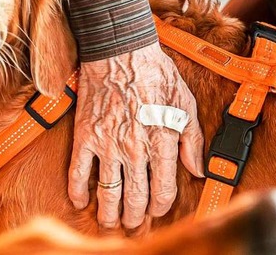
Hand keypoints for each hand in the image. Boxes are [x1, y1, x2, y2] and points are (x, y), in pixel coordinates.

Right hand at [68, 42, 203, 228]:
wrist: (120, 52)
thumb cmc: (154, 74)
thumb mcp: (185, 104)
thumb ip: (193, 140)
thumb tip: (197, 169)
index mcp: (161, 142)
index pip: (162, 191)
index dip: (160, 208)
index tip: (157, 210)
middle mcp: (134, 149)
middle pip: (134, 199)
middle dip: (135, 217)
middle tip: (133, 222)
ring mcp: (107, 145)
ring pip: (107, 193)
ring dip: (109, 214)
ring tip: (110, 220)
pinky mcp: (85, 137)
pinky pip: (78, 172)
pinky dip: (77, 192)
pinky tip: (81, 202)